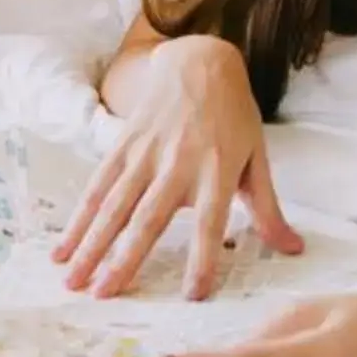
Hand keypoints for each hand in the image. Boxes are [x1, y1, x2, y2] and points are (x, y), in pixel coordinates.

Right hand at [54, 34, 302, 300]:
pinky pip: (98, 186)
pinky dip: (79, 218)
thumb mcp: (258, 157)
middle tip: (105, 295)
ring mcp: (146, 153)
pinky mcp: (124, 144)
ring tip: (75, 281)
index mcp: (217, 171)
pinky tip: (63, 247)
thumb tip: (293, 249)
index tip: (192, 295)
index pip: (210, 221)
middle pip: (148, 217)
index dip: (203, 257)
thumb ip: (269, 208)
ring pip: (114, 204)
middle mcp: (178, 163)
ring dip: (92, 244)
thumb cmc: (233, 116)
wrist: (199, 61)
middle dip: (124, 258)